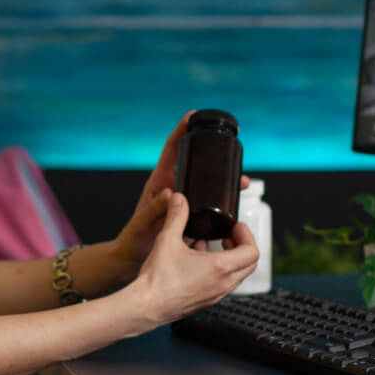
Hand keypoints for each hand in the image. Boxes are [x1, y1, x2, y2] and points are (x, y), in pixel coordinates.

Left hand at [108, 113, 248, 282]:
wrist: (132, 259)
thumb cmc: (133, 241)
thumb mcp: (143, 225)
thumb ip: (154, 210)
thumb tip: (170, 192)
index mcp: (159, 183)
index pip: (171, 150)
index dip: (181, 131)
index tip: (192, 115)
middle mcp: (171, 187)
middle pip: (195, 164)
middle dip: (214, 157)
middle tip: (232, 151)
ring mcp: (181, 200)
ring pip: (205, 184)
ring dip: (223, 181)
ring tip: (241, 183)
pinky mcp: (188, 214)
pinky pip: (207, 202)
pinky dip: (221, 200)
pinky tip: (233, 205)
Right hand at [129, 191, 258, 326]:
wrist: (146, 307)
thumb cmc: (157, 280)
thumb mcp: (167, 240)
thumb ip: (176, 216)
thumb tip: (180, 200)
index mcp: (220, 268)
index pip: (252, 251)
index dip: (247, 235)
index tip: (235, 227)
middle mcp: (222, 284)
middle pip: (249, 264)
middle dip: (242, 246)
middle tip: (227, 235)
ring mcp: (215, 295)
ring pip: (236, 275)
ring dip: (230, 258)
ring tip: (209, 245)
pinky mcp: (205, 302)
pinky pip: (222, 284)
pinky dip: (218, 270)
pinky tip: (196, 261)